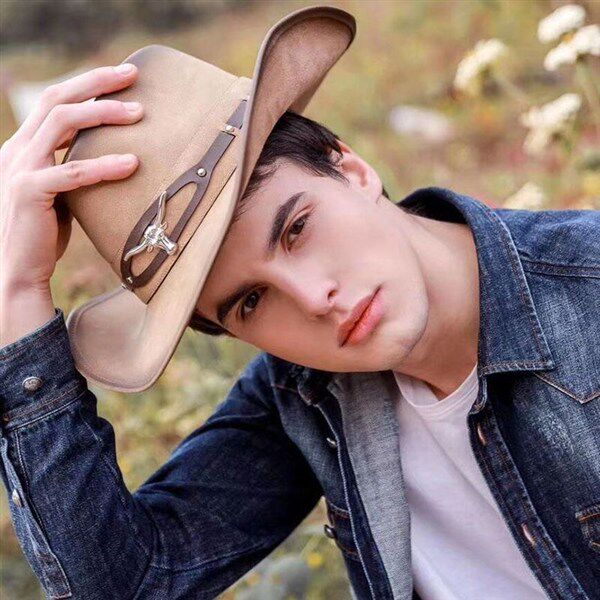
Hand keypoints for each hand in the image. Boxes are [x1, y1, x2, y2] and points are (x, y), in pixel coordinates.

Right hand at [0, 62, 142, 294]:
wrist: (17, 272)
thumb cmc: (43, 235)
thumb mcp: (57, 194)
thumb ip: (71, 170)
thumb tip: (109, 157)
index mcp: (23, 147)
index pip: (54, 102)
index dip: (86, 86)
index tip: (121, 78)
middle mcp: (16, 149)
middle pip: (56, 99)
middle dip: (96, 82)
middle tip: (133, 74)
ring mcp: (19, 168)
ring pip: (62, 123)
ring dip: (104, 113)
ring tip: (140, 114)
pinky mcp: (29, 192)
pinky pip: (73, 172)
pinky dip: (105, 165)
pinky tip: (133, 163)